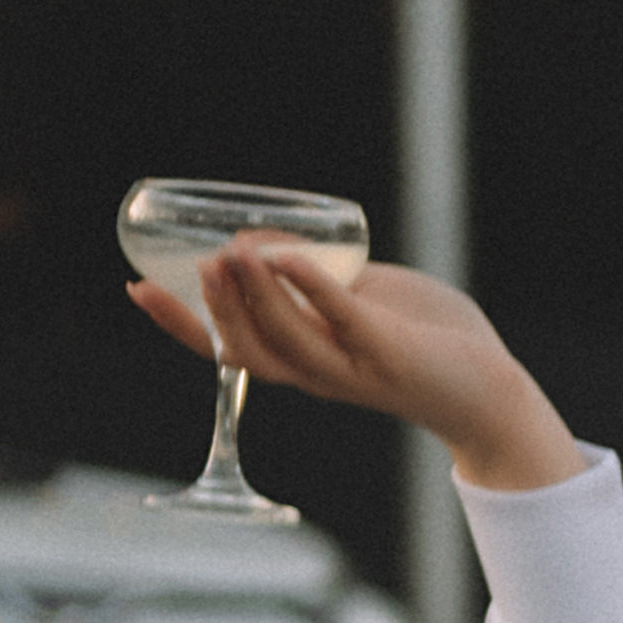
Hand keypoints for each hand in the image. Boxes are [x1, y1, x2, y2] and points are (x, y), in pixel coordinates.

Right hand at [127, 250, 582, 490]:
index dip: (178, 322)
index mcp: (299, 361)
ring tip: (232, 253)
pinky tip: (288, 256)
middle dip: (215, 306)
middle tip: (194, 262)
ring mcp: (351, 367)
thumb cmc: (422, 338)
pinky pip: (343, 320)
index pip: (225, 349)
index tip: (135, 287)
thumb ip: (316, 278)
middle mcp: (316, 373)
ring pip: (286, 341)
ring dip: (255, 296)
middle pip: (246, 349)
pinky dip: (312, 287)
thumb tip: (261, 238)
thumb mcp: (357, 301)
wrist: (487, 384)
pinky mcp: (388, 353)